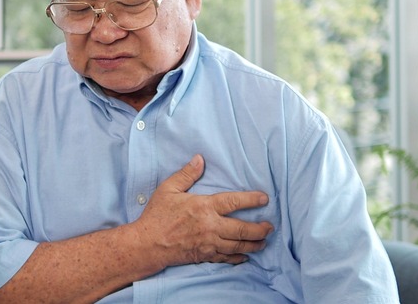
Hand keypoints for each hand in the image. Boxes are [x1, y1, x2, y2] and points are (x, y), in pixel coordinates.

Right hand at [133, 154, 272, 267]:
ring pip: (238, 246)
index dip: (252, 200)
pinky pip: (226, 258)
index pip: (234, 202)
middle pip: (242, 229)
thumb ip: (186, 174)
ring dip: (253, 244)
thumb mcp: (168, 189)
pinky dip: (238, 258)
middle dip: (260, 229)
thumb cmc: (157, 215)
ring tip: (263, 242)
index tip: (264, 199)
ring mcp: (209, 243)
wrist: (148, 243)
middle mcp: (211, 226)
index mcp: (204, 207)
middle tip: (270, 226)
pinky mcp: (204, 256)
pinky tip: (245, 257)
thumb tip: (199, 159)